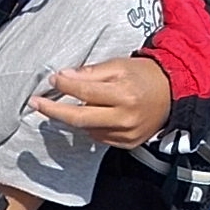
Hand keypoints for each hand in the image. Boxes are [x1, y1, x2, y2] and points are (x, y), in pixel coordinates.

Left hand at [30, 56, 172, 147]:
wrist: (173, 94)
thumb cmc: (145, 76)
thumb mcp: (119, 65)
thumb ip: (91, 72)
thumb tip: (64, 76)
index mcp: (124, 94)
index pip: (84, 91)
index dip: (64, 85)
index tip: (52, 80)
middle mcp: (125, 117)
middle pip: (80, 118)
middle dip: (54, 111)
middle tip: (36, 104)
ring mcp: (126, 134)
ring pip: (88, 129)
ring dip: (75, 117)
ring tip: (72, 104)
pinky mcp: (128, 144)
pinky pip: (100, 137)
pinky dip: (91, 126)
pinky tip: (95, 114)